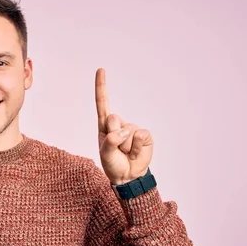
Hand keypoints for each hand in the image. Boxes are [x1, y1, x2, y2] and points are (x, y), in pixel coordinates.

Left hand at [95, 68, 152, 184]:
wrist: (128, 176)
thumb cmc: (113, 163)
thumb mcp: (105, 154)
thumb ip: (110, 141)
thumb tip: (124, 131)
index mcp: (105, 126)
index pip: (102, 103)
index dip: (102, 86)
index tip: (101, 69)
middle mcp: (119, 124)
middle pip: (113, 119)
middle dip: (113, 136)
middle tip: (116, 149)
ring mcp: (132, 128)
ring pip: (127, 131)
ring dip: (125, 147)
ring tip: (126, 153)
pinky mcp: (145, 135)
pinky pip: (140, 136)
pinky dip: (137, 148)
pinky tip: (135, 153)